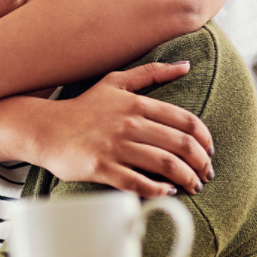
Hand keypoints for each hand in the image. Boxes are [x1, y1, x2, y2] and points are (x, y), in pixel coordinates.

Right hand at [36, 62, 213, 197]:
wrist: (48, 128)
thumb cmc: (85, 106)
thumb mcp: (116, 82)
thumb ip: (151, 72)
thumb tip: (186, 65)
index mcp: (136, 103)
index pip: (185, 121)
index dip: (204, 139)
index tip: (209, 150)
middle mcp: (129, 123)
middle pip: (180, 145)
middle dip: (201, 163)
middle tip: (206, 173)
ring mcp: (115, 146)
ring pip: (165, 165)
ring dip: (186, 179)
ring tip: (193, 186)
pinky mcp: (102, 167)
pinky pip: (138, 183)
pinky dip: (158, 190)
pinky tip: (166, 192)